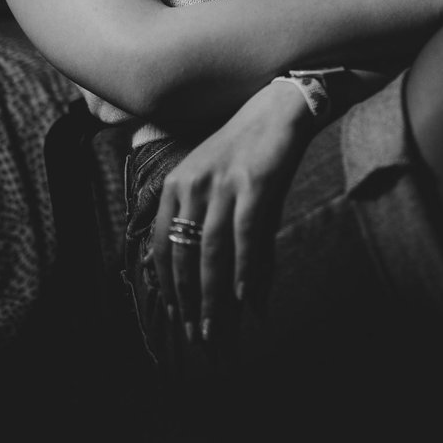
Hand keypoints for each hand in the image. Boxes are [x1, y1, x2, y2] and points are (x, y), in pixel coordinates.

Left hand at [151, 79, 316, 345]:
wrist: (279, 107)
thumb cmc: (245, 145)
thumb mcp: (210, 175)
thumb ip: (202, 216)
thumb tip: (210, 269)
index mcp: (177, 184)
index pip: (162, 244)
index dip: (168, 283)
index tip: (175, 314)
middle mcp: (193, 185)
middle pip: (185, 253)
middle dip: (188, 300)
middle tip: (196, 335)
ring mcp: (224, 184)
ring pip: (211, 251)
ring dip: (212, 295)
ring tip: (216, 327)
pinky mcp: (255, 183)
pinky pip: (246, 236)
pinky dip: (244, 268)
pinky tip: (244, 296)